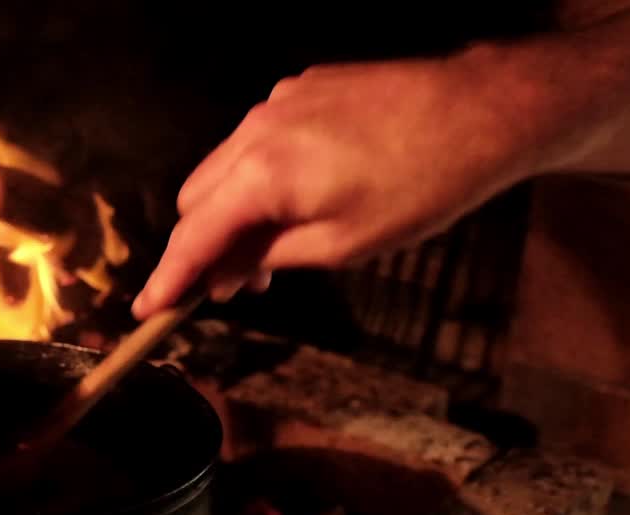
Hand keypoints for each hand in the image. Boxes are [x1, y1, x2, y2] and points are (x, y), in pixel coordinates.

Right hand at [132, 48, 544, 317]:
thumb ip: (266, 257)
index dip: (168, 278)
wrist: (482, 109)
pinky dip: (258, 176)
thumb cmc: (420, 188)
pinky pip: (254, 141)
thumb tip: (218, 274)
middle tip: (239, 285)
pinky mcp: (301, 87)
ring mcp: (276, 102)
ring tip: (273, 248)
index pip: (193, 235)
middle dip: (202, 245)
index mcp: (262, 173)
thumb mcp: (341, 244)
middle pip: (194, 198)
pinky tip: (301, 196)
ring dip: (231, 211)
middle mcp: (254, 129)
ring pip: (222, 167)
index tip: (147, 311)